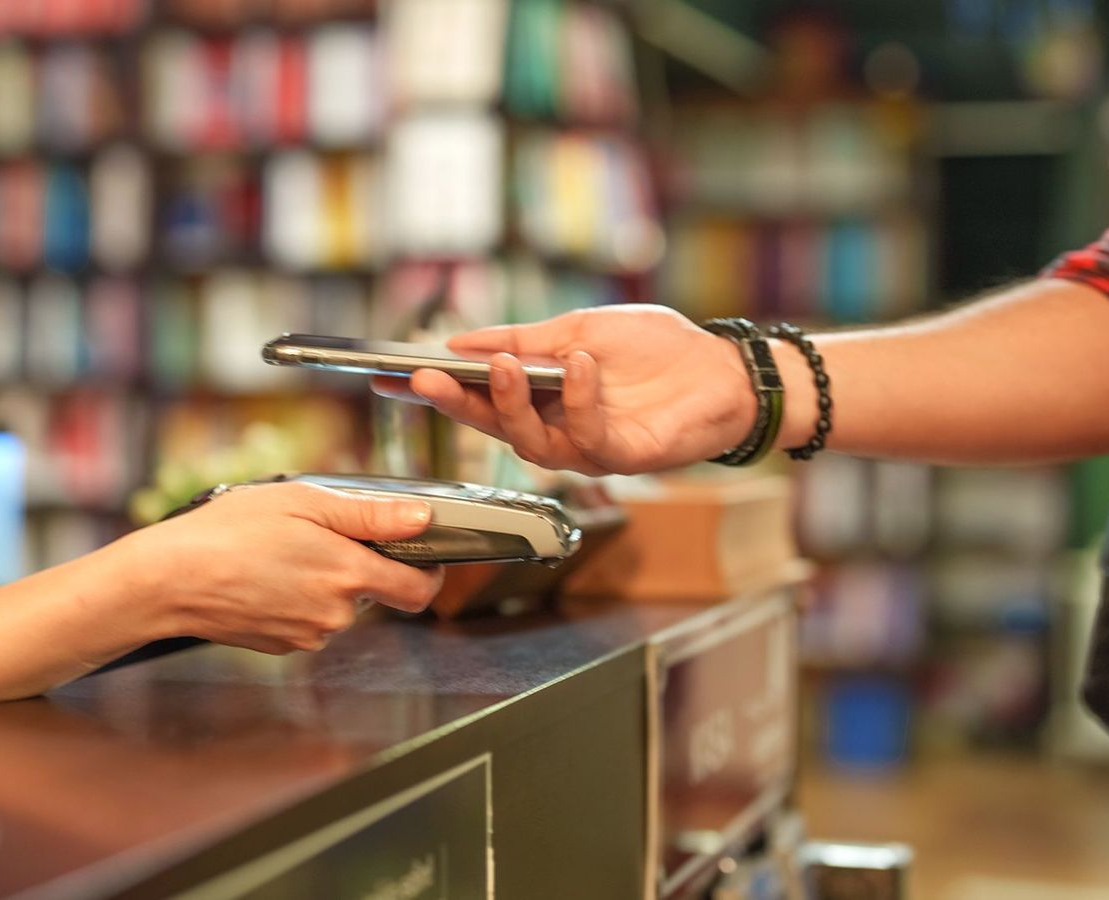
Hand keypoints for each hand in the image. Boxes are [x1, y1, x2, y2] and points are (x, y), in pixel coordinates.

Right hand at [116, 482, 443, 653]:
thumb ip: (371, 514)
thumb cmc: (227, 533)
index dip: (429, 570)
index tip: (422, 552)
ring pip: (340, 606)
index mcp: (347, 573)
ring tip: (284, 550)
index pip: (419, 589)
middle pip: (377, 594)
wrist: (167, 581)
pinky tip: (267, 575)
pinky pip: (309, 619)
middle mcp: (335, 613)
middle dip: (364, 566)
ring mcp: (308, 634)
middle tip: (327, 536)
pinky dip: (299, 598)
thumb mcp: (303, 501)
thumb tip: (422, 519)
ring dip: (326, 580)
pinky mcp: (283, 645)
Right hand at [373, 305, 755, 474]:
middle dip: (455, 404)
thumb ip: (523, 337)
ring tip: (504, 363)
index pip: (476, 397)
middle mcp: (555, 428)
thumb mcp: (580, 327)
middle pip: (492, 427)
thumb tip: (462, 341)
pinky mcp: (622, 457)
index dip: (432, 391)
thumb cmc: (656, 348)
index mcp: (540, 397)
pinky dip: (580, 397)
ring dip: (512, 402)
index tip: (386, 377)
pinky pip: (588, 437)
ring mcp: (587, 448)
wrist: (722, 369)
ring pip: (531, 441)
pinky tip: (579, 365)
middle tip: (423, 378)